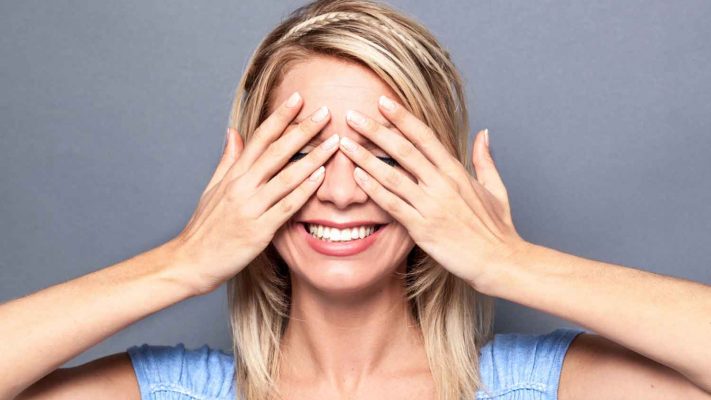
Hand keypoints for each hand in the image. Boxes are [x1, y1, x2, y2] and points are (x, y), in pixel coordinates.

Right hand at [167, 93, 339, 294]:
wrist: (190, 261)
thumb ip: (228, 160)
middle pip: (276, 151)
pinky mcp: (258, 230)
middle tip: (325, 112)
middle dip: (302, 130)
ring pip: (286, 176)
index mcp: (233, 174)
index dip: (280, 117)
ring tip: (334, 142)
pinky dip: (304, 190)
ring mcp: (250, 207)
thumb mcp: (212, 189)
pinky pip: (286, 206)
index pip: (259, 138)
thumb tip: (233, 133)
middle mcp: (241, 186)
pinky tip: (320, 177)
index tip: (298, 99)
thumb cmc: (205, 227)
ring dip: (312, 157)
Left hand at [338, 95, 527, 291]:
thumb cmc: (496, 228)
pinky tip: (357, 176)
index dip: (402, 118)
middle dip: (375, 130)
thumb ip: (484, 159)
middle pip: (403, 149)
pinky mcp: (422, 228)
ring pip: (392, 175)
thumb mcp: (496, 189)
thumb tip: (483, 134)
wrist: (499, 261)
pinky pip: (392, 204)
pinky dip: (373, 189)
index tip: (383, 102)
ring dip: (365, 157)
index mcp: (456, 171)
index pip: (424, 136)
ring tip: (344, 144)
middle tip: (352, 116)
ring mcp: (431, 205)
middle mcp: (442, 183)